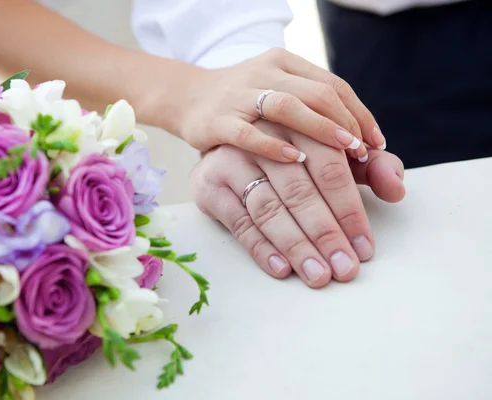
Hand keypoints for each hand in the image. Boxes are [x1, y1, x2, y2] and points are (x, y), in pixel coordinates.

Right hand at [173, 48, 386, 163]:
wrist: (187, 98)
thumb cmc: (242, 103)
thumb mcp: (276, 93)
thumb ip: (312, 109)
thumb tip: (359, 142)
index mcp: (284, 63)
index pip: (332, 84)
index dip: (358, 112)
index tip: (374, 141)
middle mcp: (264, 73)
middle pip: (316, 92)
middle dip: (346, 121)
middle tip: (363, 150)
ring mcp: (239, 96)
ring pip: (287, 106)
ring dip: (321, 129)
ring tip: (344, 151)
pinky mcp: (217, 120)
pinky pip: (248, 133)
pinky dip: (274, 147)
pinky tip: (296, 159)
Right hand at [190, 120, 403, 286]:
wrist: (227, 145)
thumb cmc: (289, 155)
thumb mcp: (332, 152)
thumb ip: (369, 167)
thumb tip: (396, 190)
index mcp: (300, 125)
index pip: (330, 167)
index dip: (349, 209)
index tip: (365, 247)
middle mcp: (264, 138)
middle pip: (299, 190)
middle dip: (325, 233)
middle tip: (345, 269)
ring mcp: (232, 160)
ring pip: (268, 207)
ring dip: (295, 245)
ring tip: (318, 275)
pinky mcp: (209, 184)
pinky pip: (237, 219)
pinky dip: (259, 247)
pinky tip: (282, 268)